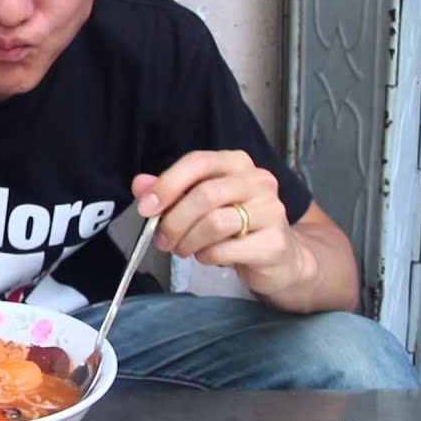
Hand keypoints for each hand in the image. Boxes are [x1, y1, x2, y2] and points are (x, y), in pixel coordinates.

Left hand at [132, 150, 306, 296]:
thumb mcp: (200, 204)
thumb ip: (170, 191)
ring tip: (184, 249)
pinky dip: (206, 256)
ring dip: (188, 241)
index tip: (146, 207)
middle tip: (162, 240)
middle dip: (174, 221)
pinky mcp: (274, 243)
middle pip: (204, 195)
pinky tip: (207, 256)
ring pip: (214, 223)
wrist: (280, 258)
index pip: (198, 162)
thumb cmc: (236, 226)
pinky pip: (225, 250)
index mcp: (236, 163)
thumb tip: (140, 185)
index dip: (167, 184)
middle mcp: (258, 181)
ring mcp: (271, 211)